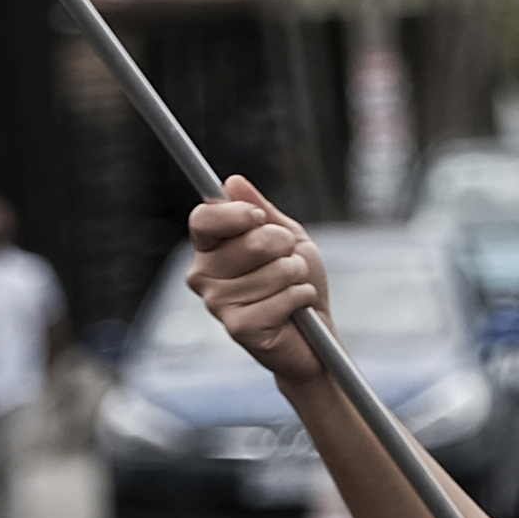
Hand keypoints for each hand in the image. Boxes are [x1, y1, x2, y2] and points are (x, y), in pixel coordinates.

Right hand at [184, 176, 328, 378]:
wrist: (315, 336)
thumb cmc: (297, 282)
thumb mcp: (287, 236)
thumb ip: (261, 209)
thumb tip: (233, 182)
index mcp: (210, 249)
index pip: (203, 219)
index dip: (235, 213)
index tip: (259, 217)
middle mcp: (203, 276)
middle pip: (248, 241)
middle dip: (283, 246)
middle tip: (288, 260)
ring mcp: (217, 304)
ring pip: (272, 270)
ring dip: (296, 276)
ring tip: (293, 287)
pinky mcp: (238, 328)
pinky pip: (281, 297)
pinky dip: (300, 298)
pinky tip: (296, 309)